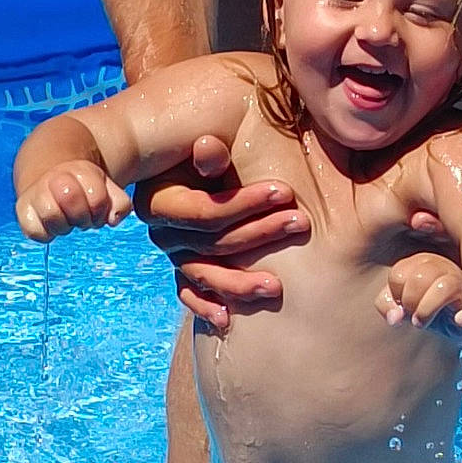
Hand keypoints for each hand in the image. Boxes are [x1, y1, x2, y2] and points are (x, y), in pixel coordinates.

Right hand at [15, 159, 132, 241]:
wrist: (50, 173)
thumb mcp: (107, 188)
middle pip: (74, 205)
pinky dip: (45, 234)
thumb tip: (112, 219)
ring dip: (65, 225)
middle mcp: (54, 179)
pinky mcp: (23, 211)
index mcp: (80, 171)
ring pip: (53, 218)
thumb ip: (119, 203)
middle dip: (84, 216)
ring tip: (65, 217)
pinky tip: (50, 225)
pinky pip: (34, 232)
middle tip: (80, 212)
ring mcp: (36, 194)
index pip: (97, 199)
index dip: (100, 208)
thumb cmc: (83, 187)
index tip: (94, 203)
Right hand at [136, 136, 306, 328]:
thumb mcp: (216, 142)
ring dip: (238, 284)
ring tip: (275, 287)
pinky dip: (207, 307)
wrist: (210, 162)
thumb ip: (213, 151)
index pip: (205, 211)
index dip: (244, 203)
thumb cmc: (218, 146)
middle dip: (259, 233)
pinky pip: (191, 295)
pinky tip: (228, 320)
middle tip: (300, 224)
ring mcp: (176, 255)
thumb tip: (208, 146)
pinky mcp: (188, 273)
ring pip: (204, 275)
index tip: (286, 191)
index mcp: (161, 197)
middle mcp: (164, 229)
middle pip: (210, 243)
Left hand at [377, 254, 461, 341]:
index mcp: (422, 264)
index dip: (395, 294)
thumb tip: (394, 318)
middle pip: (421, 276)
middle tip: (412, 316)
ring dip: (427, 309)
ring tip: (421, 322)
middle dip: (410, 300)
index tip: (402, 305)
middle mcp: (444, 269)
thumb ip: (387, 305)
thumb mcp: (402, 302)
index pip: (399, 274)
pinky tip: (460, 320)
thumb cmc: (427, 306)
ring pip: (444, 286)